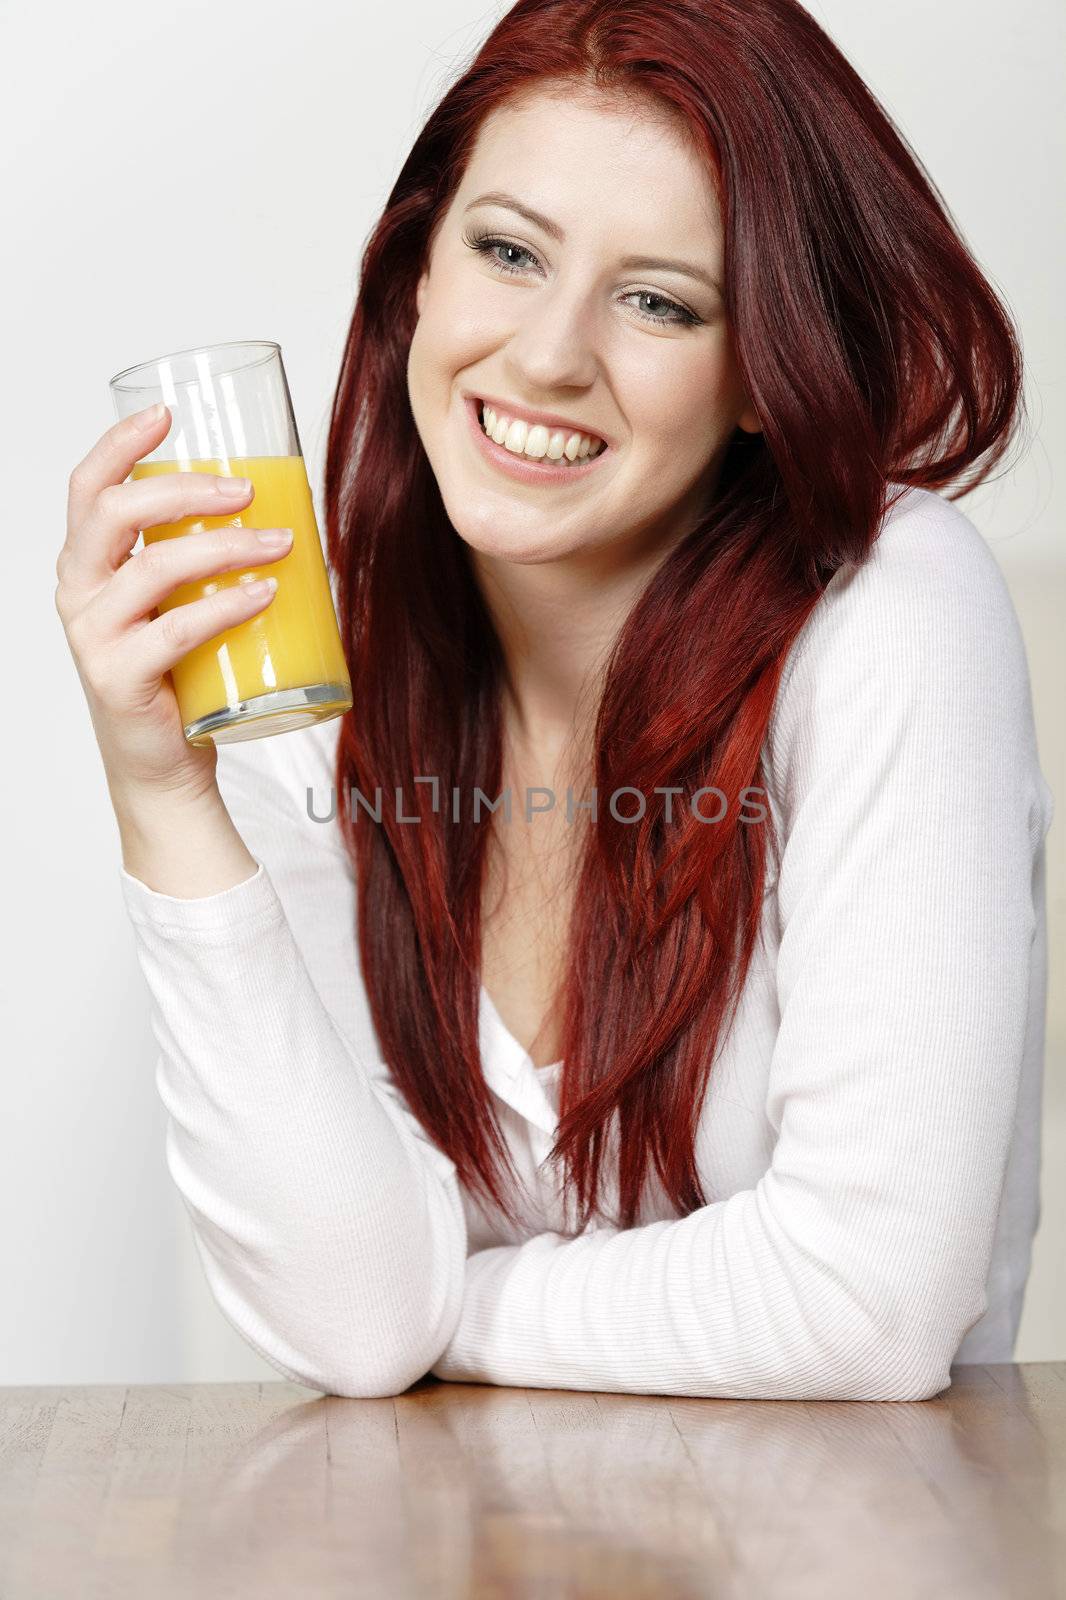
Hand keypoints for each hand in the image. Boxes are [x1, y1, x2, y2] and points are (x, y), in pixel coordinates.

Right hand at [55, 401, 293, 803]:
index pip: (88, 489)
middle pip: (113, 514)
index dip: (119, 444)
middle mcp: (78, 594)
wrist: (165, 768)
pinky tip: (264, 593)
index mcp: (87, 565)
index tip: (166, 414)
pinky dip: (225, 606)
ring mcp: (93, 638)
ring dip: (223, 546)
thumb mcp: (180, 605)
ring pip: (152, 568)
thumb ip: (203, 563)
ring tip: (279, 542)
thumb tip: (288, 514)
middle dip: (184, 489)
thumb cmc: (180, 677)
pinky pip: (174, 630)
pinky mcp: (119, 679)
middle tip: (246, 490)